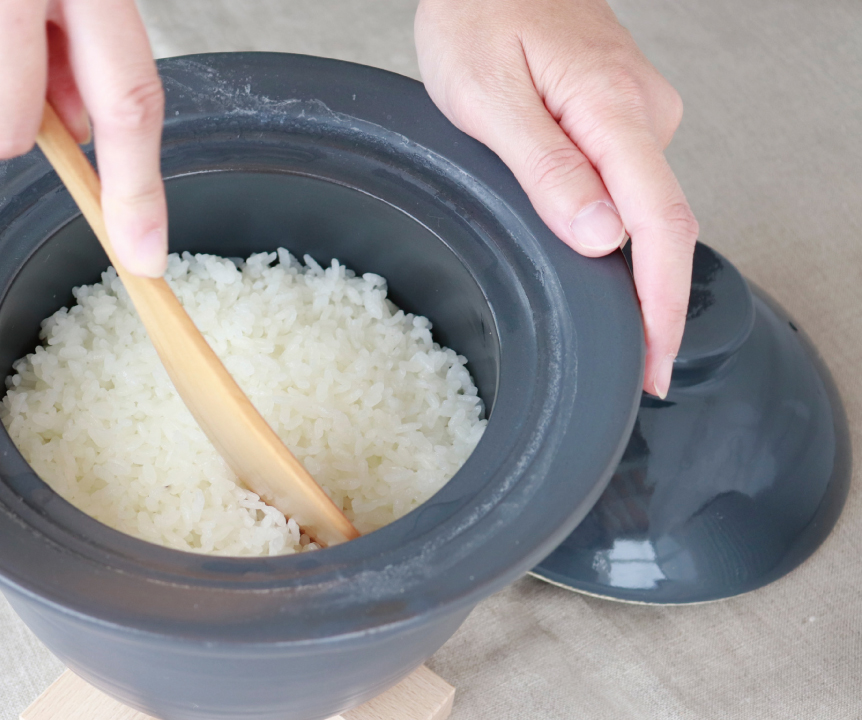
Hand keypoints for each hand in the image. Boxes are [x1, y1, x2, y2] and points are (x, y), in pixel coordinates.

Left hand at [415, 0, 697, 397]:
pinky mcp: (621, 110)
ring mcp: (637, 110)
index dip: (660, 305)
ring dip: (624, 261)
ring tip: (599, 308)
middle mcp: (642, 111)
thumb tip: (602, 236)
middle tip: (632, 367)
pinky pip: (627, 179)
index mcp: (612, 110)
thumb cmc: (478, 14)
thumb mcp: (489, 97)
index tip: (655, 361)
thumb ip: (547, 169)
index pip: (661, 225)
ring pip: (642, 204)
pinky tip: (591, 248)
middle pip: (660, 224)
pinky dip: (614, 223)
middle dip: (648, 301)